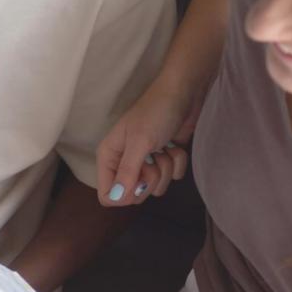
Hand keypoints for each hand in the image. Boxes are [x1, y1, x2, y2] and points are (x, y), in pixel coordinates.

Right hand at [97, 83, 201, 208]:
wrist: (184, 93)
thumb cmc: (156, 112)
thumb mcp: (140, 142)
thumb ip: (127, 172)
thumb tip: (116, 199)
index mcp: (110, 156)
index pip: (108, 195)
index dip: (124, 195)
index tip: (138, 180)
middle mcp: (125, 162)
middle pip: (133, 194)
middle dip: (148, 179)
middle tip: (152, 158)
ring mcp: (146, 161)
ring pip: (155, 187)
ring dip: (165, 168)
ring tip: (164, 146)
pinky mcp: (165, 159)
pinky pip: (172, 177)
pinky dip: (177, 161)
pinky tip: (174, 144)